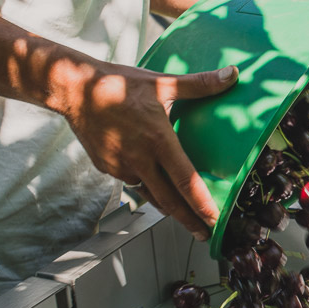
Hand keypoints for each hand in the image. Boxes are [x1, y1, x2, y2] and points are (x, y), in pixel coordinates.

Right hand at [61, 61, 238, 240]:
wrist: (74, 89)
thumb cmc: (119, 84)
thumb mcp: (163, 82)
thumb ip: (200, 84)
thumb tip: (233, 74)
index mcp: (158, 140)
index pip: (184, 179)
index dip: (201, 203)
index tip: (214, 219)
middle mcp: (139, 158)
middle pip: (169, 200)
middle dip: (189, 220)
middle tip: (205, 233)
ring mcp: (121, 166)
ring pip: (150, 194)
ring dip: (169, 209)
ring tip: (186, 220)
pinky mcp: (107, 168)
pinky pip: (133, 183)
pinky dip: (148, 190)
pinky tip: (158, 191)